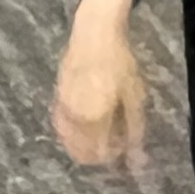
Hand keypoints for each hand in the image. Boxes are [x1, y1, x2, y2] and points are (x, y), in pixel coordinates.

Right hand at [52, 0, 148, 170]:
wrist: (94, 35)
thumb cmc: (120, 64)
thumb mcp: (135, 97)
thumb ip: (134, 130)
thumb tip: (137, 159)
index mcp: (95, 119)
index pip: (100, 154)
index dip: (114, 155)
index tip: (125, 144)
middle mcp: (74, 118)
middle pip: (81, 152)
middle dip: (98, 152)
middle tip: (115, 138)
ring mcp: (62, 108)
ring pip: (68, 141)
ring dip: (85, 143)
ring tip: (102, 128)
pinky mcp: (57, 98)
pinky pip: (61, 125)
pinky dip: (72, 131)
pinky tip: (86, 121)